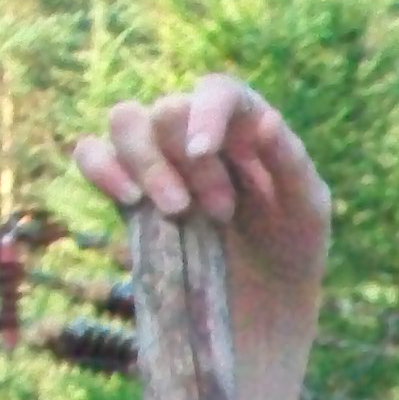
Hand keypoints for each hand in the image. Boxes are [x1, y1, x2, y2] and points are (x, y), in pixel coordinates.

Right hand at [74, 79, 330, 306]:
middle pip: (169, 111)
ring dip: (146, 163)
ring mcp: (157, 157)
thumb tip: (264, 118)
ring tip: (178, 212)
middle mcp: (194, 131)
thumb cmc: (291, 251)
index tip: (202, 150)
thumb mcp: (307, 211)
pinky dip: (100, 167)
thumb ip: (291, 163)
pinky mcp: (127, 189)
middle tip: (222, 213)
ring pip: (125, 121)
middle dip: (193, 165)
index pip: (217, 91)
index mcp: (241, 126)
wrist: (264, 308)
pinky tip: (129, 200)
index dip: (205, 111)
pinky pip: (91, 153)